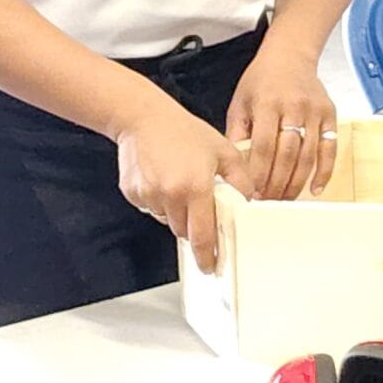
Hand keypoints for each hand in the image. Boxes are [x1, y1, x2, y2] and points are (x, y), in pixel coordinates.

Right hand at [116, 92, 252, 273]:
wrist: (143, 117)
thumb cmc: (183, 131)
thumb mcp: (223, 151)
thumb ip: (241, 179)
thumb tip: (249, 202)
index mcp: (196, 188)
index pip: (203, 236)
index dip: (207, 255)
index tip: (211, 265)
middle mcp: (170, 195)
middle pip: (184, 231)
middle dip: (194, 225)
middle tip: (197, 203)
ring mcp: (148, 195)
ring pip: (167, 220)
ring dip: (176, 211)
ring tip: (179, 181)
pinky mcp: (133, 193)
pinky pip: (150, 208)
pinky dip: (158, 200)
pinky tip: (162, 177)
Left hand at [227, 39, 338, 201]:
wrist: (290, 56)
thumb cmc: (262, 80)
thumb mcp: (240, 103)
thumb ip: (237, 135)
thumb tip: (233, 168)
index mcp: (267, 103)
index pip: (263, 147)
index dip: (258, 173)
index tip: (252, 192)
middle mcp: (293, 107)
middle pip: (287, 155)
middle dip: (276, 183)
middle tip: (268, 201)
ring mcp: (314, 112)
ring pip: (308, 156)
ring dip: (297, 183)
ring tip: (285, 199)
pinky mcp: (330, 115)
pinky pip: (329, 149)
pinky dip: (324, 172)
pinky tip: (314, 188)